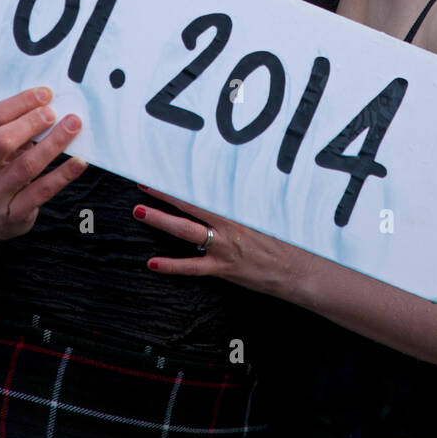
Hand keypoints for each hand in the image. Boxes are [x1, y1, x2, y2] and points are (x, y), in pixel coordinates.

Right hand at [0, 87, 86, 248]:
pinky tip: (79, 161)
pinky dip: (63, 175)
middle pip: (1, 141)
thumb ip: (10, 128)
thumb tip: (48, 104)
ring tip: (73, 127)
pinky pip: (42, 191)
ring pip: (25, 166)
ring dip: (53, 144)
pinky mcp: (14, 213)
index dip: (19, 103)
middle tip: (54, 112)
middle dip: (30, 123)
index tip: (45, 94)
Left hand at [133, 185, 313, 300]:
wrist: (297, 270)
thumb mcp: (264, 214)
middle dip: (164, 193)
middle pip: (189, 205)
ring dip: (160, 220)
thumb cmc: (282, 240)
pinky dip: (171, 265)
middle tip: (142, 182)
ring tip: (139, 211)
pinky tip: (153, 263)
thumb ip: (243, 202)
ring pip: (185, 231)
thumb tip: (225, 187)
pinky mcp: (222, 268)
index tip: (166, 167)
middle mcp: (227, 225)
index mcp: (237, 209)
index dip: (184, 179)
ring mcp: (223, 247)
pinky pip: (192, 266)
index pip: (205, 189)